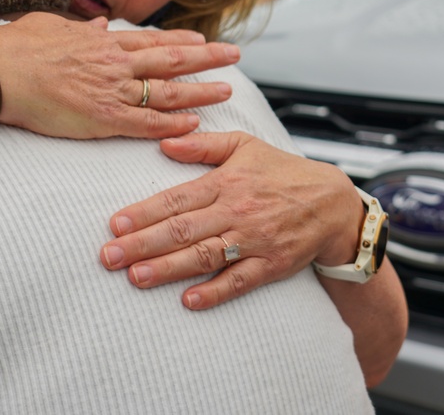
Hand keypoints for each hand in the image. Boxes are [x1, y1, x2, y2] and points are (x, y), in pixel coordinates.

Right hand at [0, 13, 239, 139]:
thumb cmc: (16, 47)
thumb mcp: (52, 25)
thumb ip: (80, 27)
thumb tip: (98, 23)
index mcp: (101, 41)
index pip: (151, 41)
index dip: (181, 42)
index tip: (203, 42)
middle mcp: (113, 62)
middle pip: (170, 60)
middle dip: (206, 59)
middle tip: (235, 56)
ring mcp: (110, 90)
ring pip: (165, 91)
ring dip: (198, 91)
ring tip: (226, 92)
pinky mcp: (101, 117)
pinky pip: (145, 123)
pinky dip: (171, 124)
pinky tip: (193, 124)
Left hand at [99, 131, 362, 308]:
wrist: (334, 203)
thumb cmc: (282, 171)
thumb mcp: (244, 145)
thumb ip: (202, 145)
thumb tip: (164, 142)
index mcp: (225, 182)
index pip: (176, 199)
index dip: (143, 212)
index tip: (114, 224)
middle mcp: (236, 212)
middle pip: (182, 230)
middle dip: (141, 244)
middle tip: (108, 256)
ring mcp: (254, 240)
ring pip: (205, 256)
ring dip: (168, 268)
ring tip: (136, 277)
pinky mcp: (272, 264)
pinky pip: (240, 281)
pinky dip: (215, 292)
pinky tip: (188, 300)